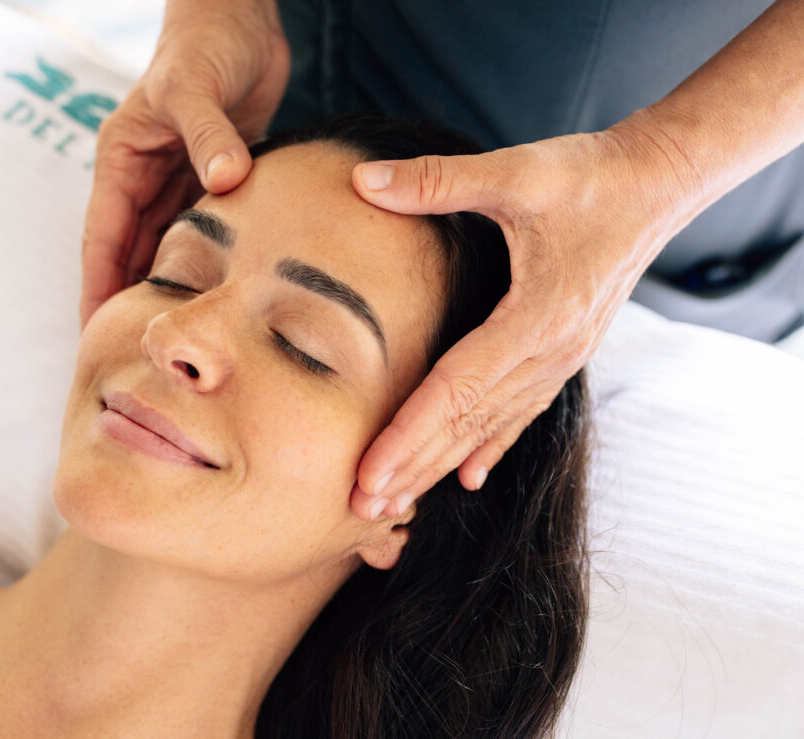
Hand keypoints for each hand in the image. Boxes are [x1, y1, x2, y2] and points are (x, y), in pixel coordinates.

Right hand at [79, 0, 289, 329]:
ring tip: (175, 344)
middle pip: (131, 255)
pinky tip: (219, 300)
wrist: (241, 18)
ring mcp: (179, 182)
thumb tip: (224, 183)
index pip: (102, 240)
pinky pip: (206, 233)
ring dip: (170, 291)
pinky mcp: (215, 181)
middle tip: (135, 358)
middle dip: (130, 304)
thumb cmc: (206, 43)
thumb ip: (210, 135)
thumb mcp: (197, 86)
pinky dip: (210, 265)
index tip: (96, 339)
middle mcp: (145, 178)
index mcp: (123, 161)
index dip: (98, 291)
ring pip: (169, 250)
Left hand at [349, 111, 703, 518]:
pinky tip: (467, 477)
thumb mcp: (516, 170)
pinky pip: (519, 413)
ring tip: (395, 504)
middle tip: (361, 509)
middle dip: (413, 469)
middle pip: (469, 425)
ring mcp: (561, 360)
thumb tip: (363, 179)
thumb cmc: (590, 175)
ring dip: (440, 468)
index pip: (458, 391)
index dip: (408, 435)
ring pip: (490, 428)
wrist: (658, 184)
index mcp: (537, 319)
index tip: (367, 474)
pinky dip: (488, 447)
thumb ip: (437, 180)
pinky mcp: (563, 354)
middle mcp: (551, 354)